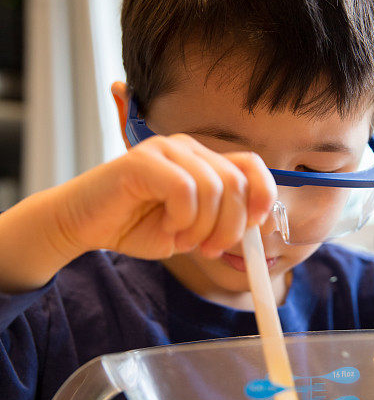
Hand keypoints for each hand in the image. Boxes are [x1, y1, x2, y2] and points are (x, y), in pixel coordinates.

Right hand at [57, 134, 277, 259]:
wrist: (85, 225)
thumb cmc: (136, 226)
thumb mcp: (192, 231)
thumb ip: (223, 224)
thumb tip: (262, 227)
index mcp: (205, 162)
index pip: (251, 165)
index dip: (263, 195)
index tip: (256, 228)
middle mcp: (189, 149)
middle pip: (236, 182)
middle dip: (231, 226)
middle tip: (210, 250)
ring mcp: (166, 150)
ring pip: (213, 187)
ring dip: (203, 227)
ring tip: (181, 241)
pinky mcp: (143, 159)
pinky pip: (184, 189)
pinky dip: (181, 218)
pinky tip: (166, 227)